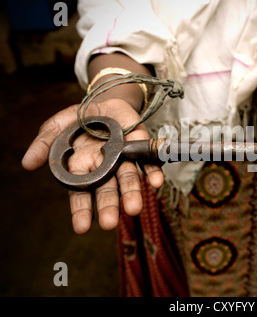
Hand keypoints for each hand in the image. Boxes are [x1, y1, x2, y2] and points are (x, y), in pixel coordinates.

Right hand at [21, 99, 163, 233]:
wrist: (105, 102)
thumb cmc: (80, 120)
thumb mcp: (57, 127)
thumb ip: (44, 144)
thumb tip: (27, 164)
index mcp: (83, 168)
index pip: (82, 193)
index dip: (82, 210)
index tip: (82, 228)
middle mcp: (105, 168)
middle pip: (107, 190)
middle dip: (109, 206)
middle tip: (110, 223)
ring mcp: (124, 158)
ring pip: (128, 178)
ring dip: (132, 193)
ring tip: (134, 208)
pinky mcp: (140, 146)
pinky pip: (148, 161)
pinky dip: (153, 172)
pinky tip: (156, 182)